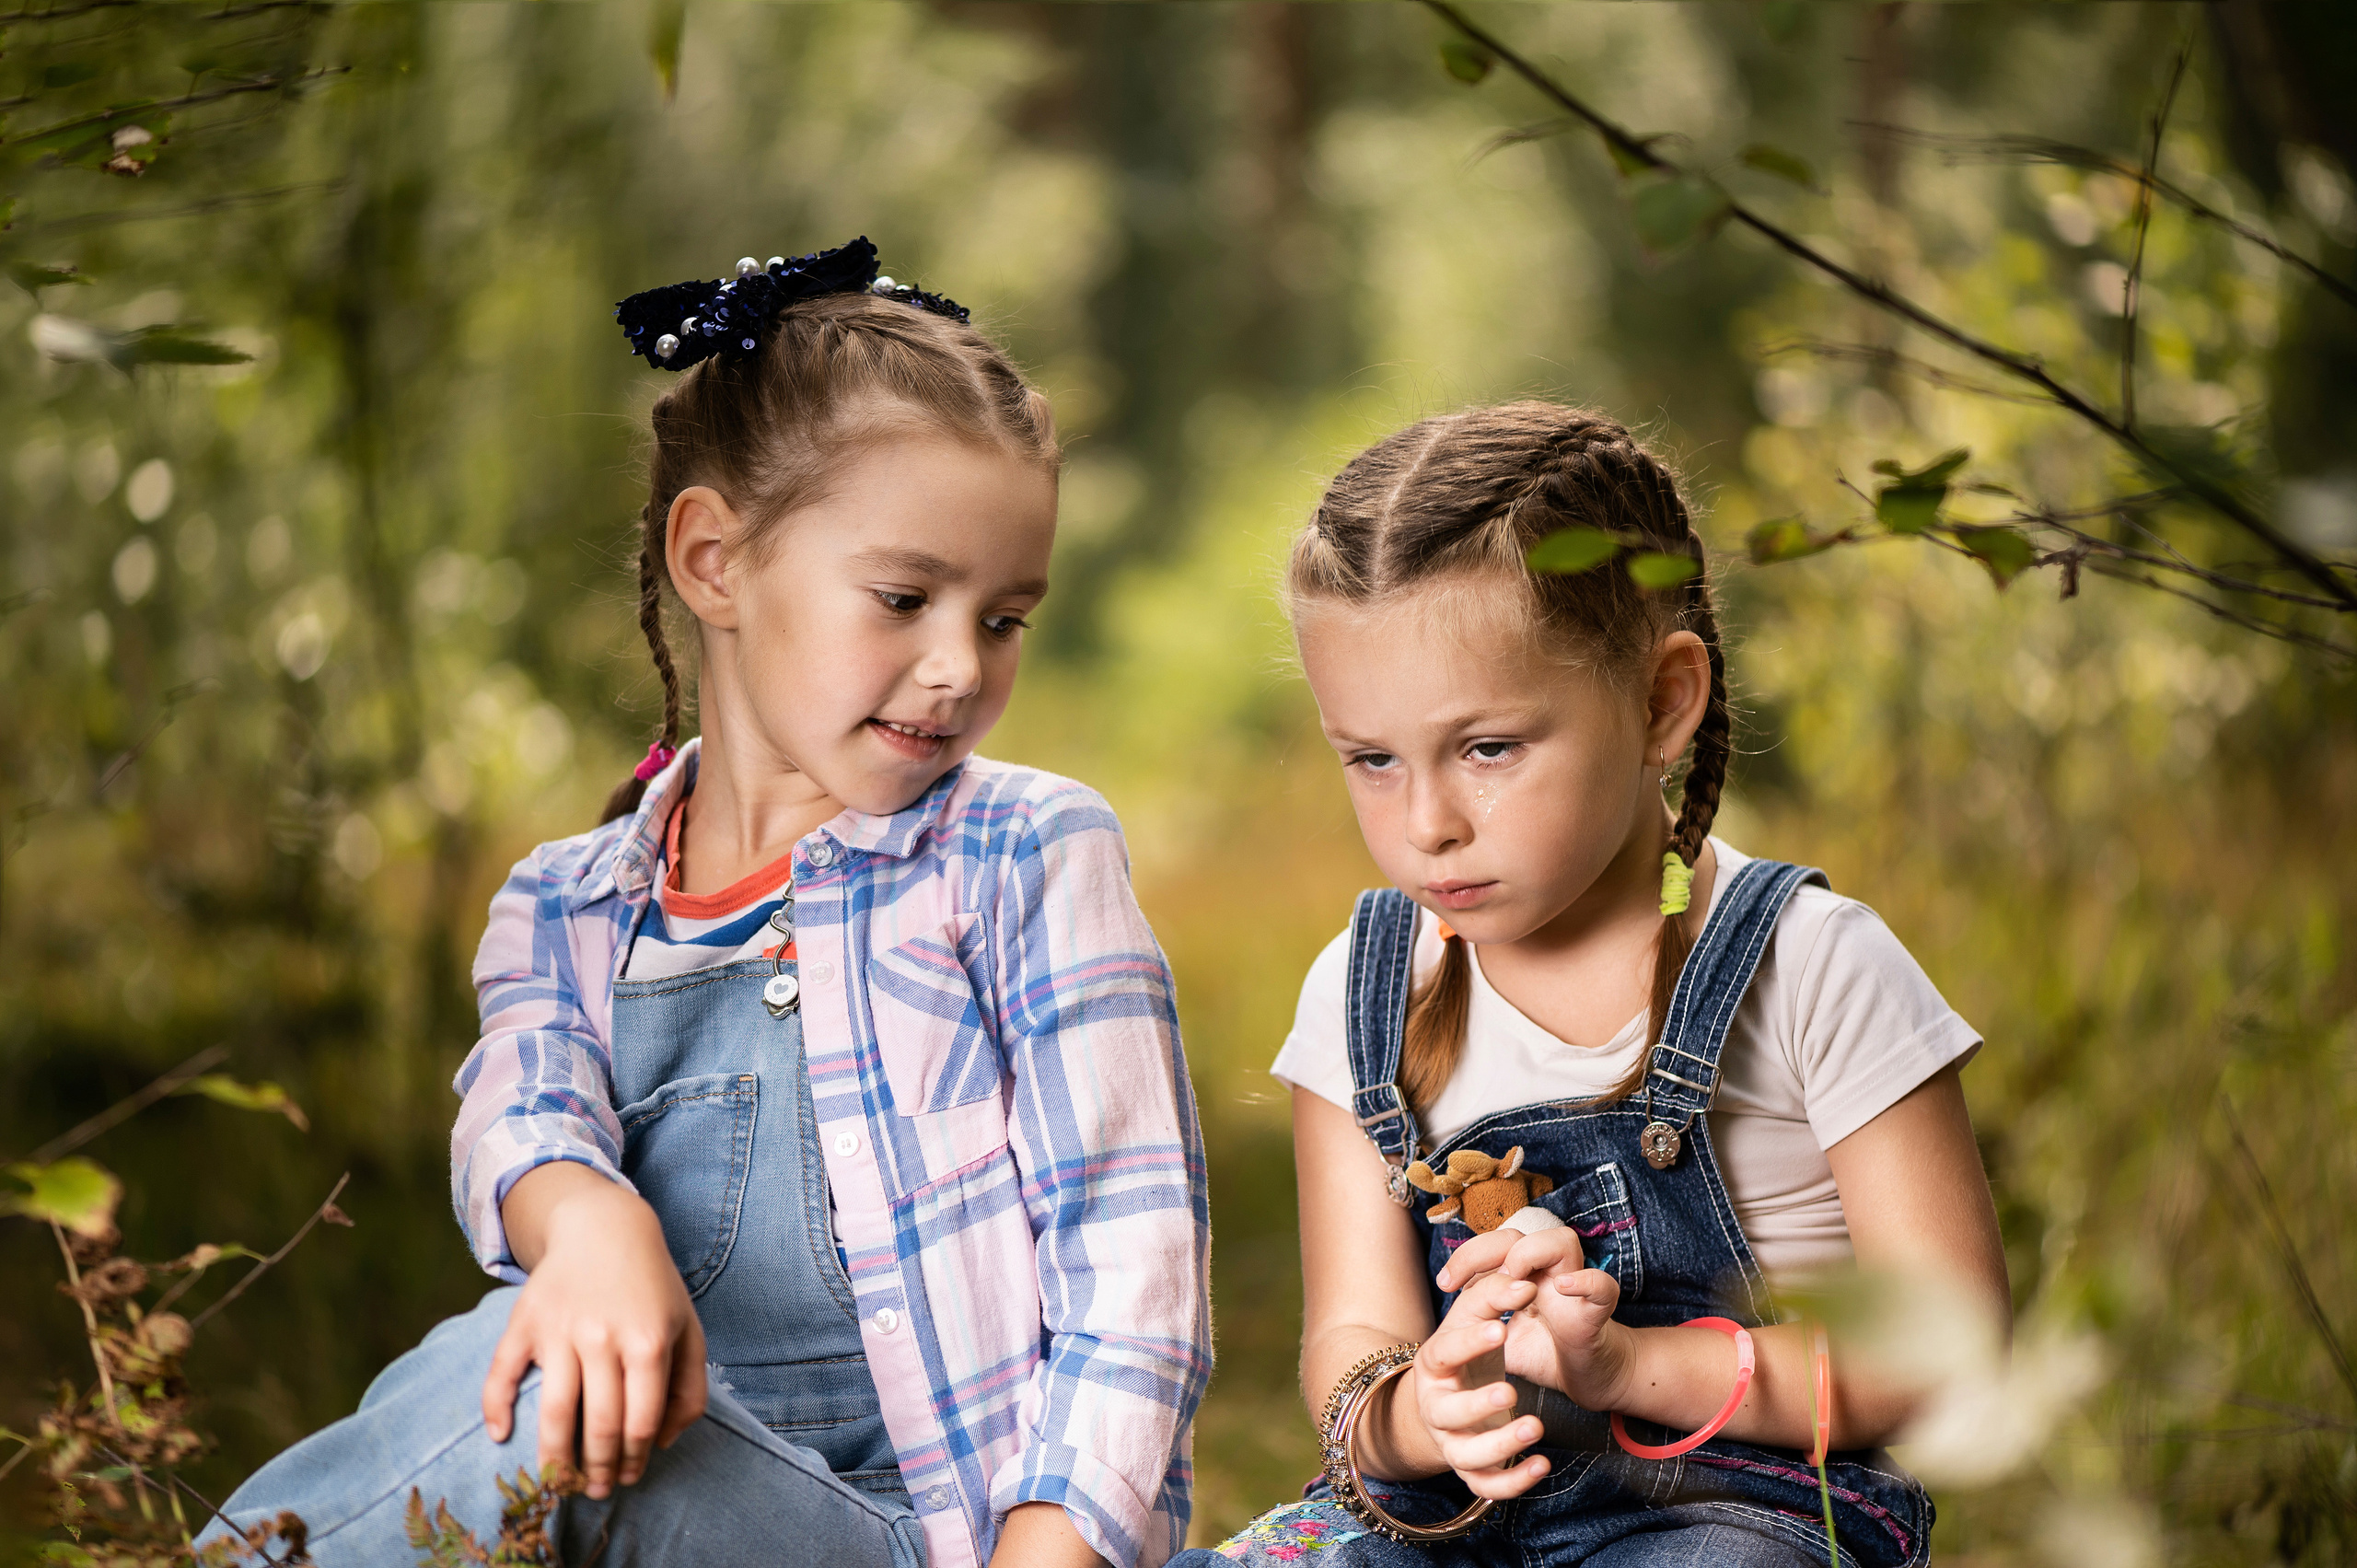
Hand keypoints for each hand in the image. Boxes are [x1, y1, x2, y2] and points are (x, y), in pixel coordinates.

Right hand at [483, 1165, 707, 1499]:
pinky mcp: (525, 1322)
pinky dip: (495, 1409)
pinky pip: (501, 1373)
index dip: (634, 1458)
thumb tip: (664, 1442)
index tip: (629, 1476)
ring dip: (555, 1458)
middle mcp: (603, 1337)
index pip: (640, 1421)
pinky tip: (501, 1436)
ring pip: (553, 1412)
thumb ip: (689, 1388)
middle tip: (595, 1489)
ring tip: (560, 1480)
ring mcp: (560, 1330)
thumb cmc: (652, 1288)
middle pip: (598, 1424)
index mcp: (648, 1341)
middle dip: (598, 1469)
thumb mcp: (687, 1329)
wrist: (604, 1228)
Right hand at [1409, 1267, 1550, 1499]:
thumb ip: (1493, 1294)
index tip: (1501, 1328)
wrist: (1450, 1395)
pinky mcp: (1472, 1470)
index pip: (1444, 1352)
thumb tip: (1524, 1278)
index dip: (1469, 1342)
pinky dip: (1514, 1481)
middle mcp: (1436, 1405)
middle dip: (1477, 1404)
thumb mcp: (1473, 1318)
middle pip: (1446, 1412)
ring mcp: (1452, 1441)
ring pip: (1466, 1455)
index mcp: (1433, 1363)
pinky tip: (1542, 1464)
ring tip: (1535, 1426)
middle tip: (1510, 1391)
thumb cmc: (1466, 1350)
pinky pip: (1488, 1487)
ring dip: (1500, 1445)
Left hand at [1438, 1227, 1629, 1411]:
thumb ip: (1481, 1320)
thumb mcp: (1502, 1337)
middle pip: (1519, 1234)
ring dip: (1530, 1254)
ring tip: (1513, 1285)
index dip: (1466, 1256)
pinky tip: (1561, 1287)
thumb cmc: (1544, 1352)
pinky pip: (1603, 1285)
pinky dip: (1584, 1281)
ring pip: (1563, 1241)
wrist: (1586, 1379)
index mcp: (1524, 1274)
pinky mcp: (1597, 1311)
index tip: (1445, 1284)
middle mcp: (1549, 1272)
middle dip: (1485, 1250)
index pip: (1493, 1243)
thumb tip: (1446, 1315)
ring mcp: (1575, 1288)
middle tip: (1463, 1286)